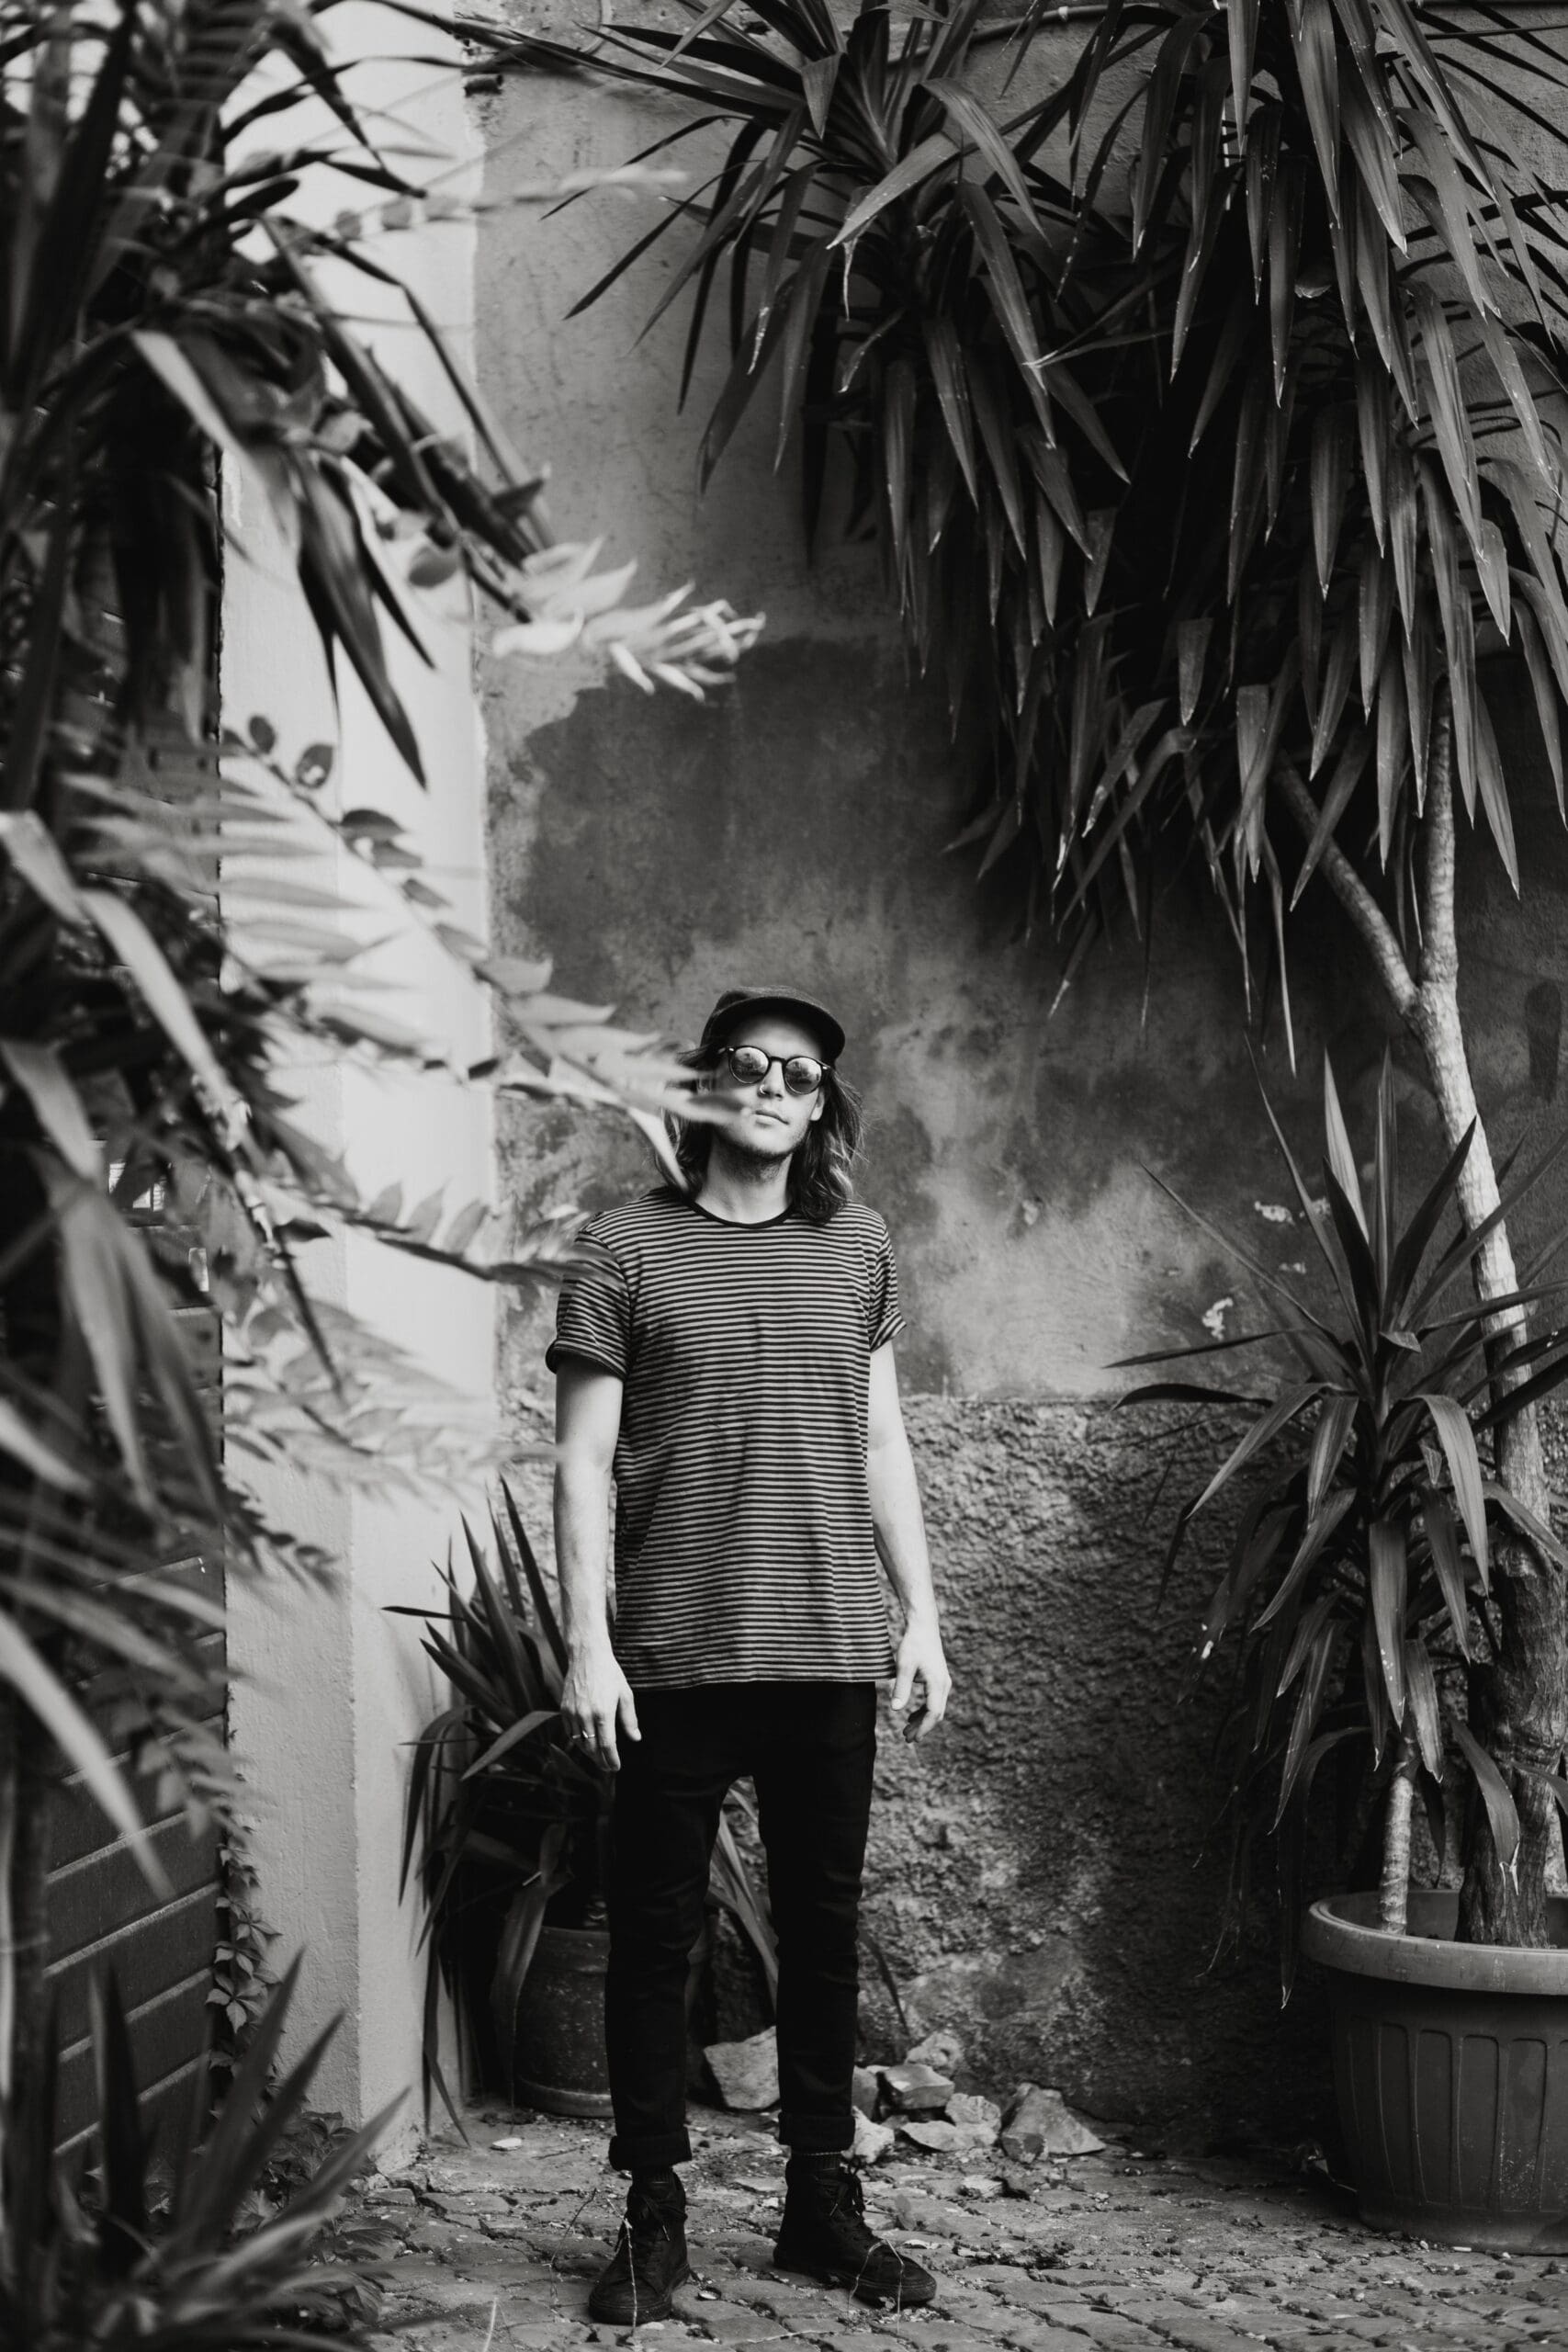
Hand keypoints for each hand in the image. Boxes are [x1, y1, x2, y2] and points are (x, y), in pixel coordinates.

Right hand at [561, 1648, 640, 1771]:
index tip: (616, 1767)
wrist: (587, 1655)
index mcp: (603, 1713)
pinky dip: (578, 1741)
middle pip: (592, 1748)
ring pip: (580, 1743)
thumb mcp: (625, 1694)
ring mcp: (573, 1712)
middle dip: (601, 1761)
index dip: (612, 1760)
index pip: (607, 1746)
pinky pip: (570, 1732)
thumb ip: (629, 1719)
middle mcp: (586, 1715)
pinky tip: (586, 1743)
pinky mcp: (564, 1709)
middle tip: (607, 1767)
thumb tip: (635, 1738)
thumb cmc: (609, 1673)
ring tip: (598, 1757)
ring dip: (589, 1753)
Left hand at [891, 1618, 949, 1743]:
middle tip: (907, 1739)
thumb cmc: (913, 1645)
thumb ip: (901, 1688)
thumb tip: (895, 1709)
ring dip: (922, 1720)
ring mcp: (942, 1682)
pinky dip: (923, 1710)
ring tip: (906, 1731)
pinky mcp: (938, 1679)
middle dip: (922, 1727)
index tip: (914, 1739)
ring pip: (935, 1708)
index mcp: (937, 1683)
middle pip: (936, 1713)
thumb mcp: (904, 1666)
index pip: (933, 1713)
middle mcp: (943, 1684)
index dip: (924, 1728)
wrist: (923, 1627)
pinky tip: (911, 1716)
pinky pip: (933, 1701)